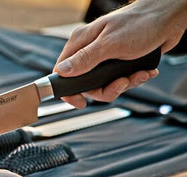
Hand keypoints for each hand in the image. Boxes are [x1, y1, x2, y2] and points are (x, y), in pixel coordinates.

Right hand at [55, 0, 186, 107]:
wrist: (170, 18)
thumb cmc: (141, 23)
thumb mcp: (110, 44)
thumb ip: (85, 59)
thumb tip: (62, 71)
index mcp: (81, 42)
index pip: (63, 71)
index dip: (70, 90)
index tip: (80, 102)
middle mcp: (90, 50)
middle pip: (87, 83)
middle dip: (107, 89)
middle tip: (122, 84)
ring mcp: (104, 56)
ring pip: (104, 84)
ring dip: (124, 85)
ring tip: (138, 75)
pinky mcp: (118, 61)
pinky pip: (118, 80)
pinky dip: (132, 79)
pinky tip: (143, 71)